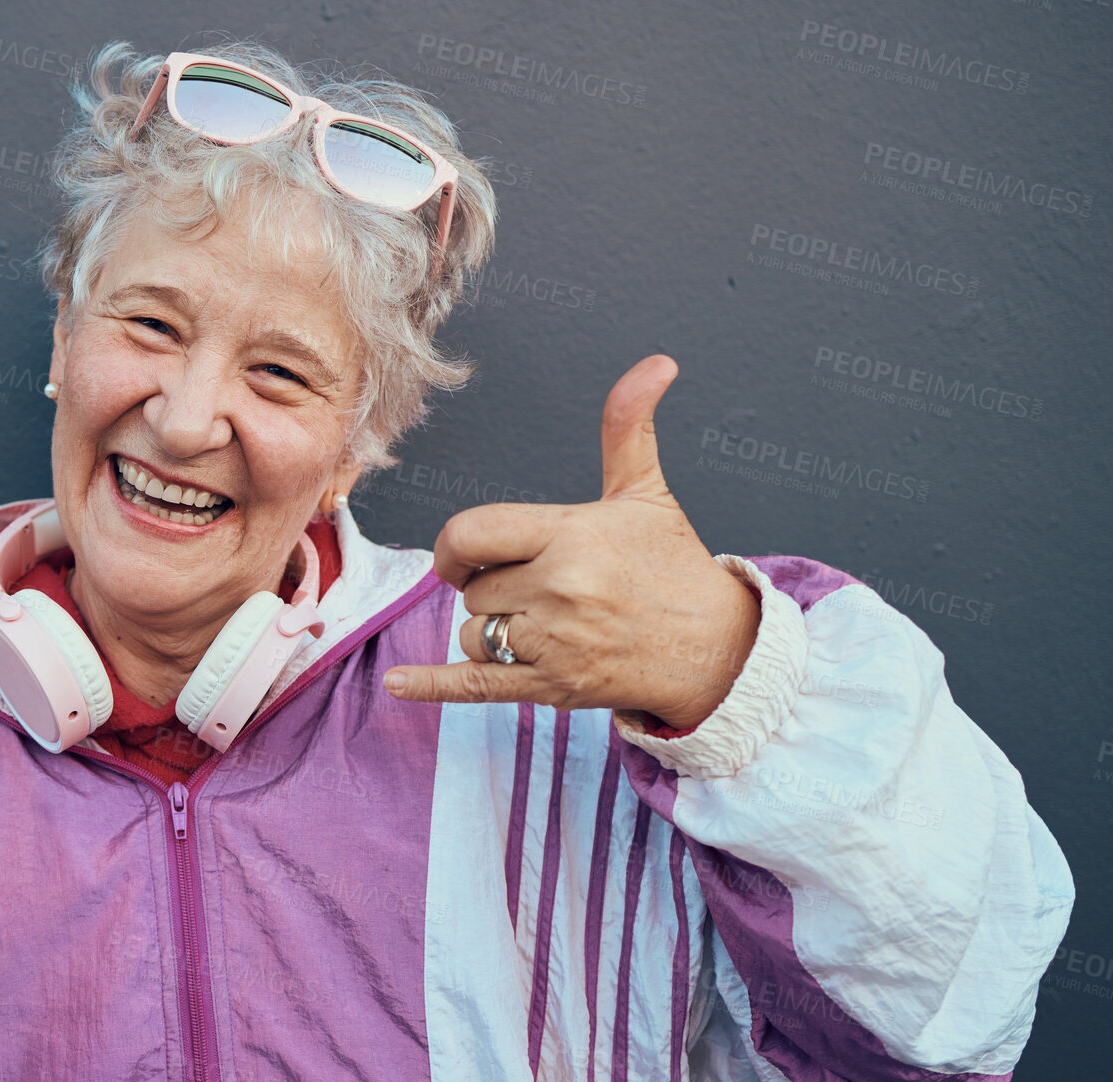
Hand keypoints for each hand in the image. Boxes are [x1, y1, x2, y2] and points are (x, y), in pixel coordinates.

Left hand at [383, 355, 760, 728]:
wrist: (716, 649)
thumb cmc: (672, 567)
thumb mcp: (646, 493)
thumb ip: (627, 428)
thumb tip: (656, 364)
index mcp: (569, 534)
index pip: (471, 534)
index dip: (456, 547)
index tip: (467, 556)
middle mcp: (559, 588)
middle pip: (472, 589)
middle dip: (494, 590)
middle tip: (544, 592)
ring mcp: (555, 641)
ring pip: (473, 634)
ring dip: (491, 633)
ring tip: (546, 626)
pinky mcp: (553, 687)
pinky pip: (475, 685)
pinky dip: (432, 686)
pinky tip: (395, 683)